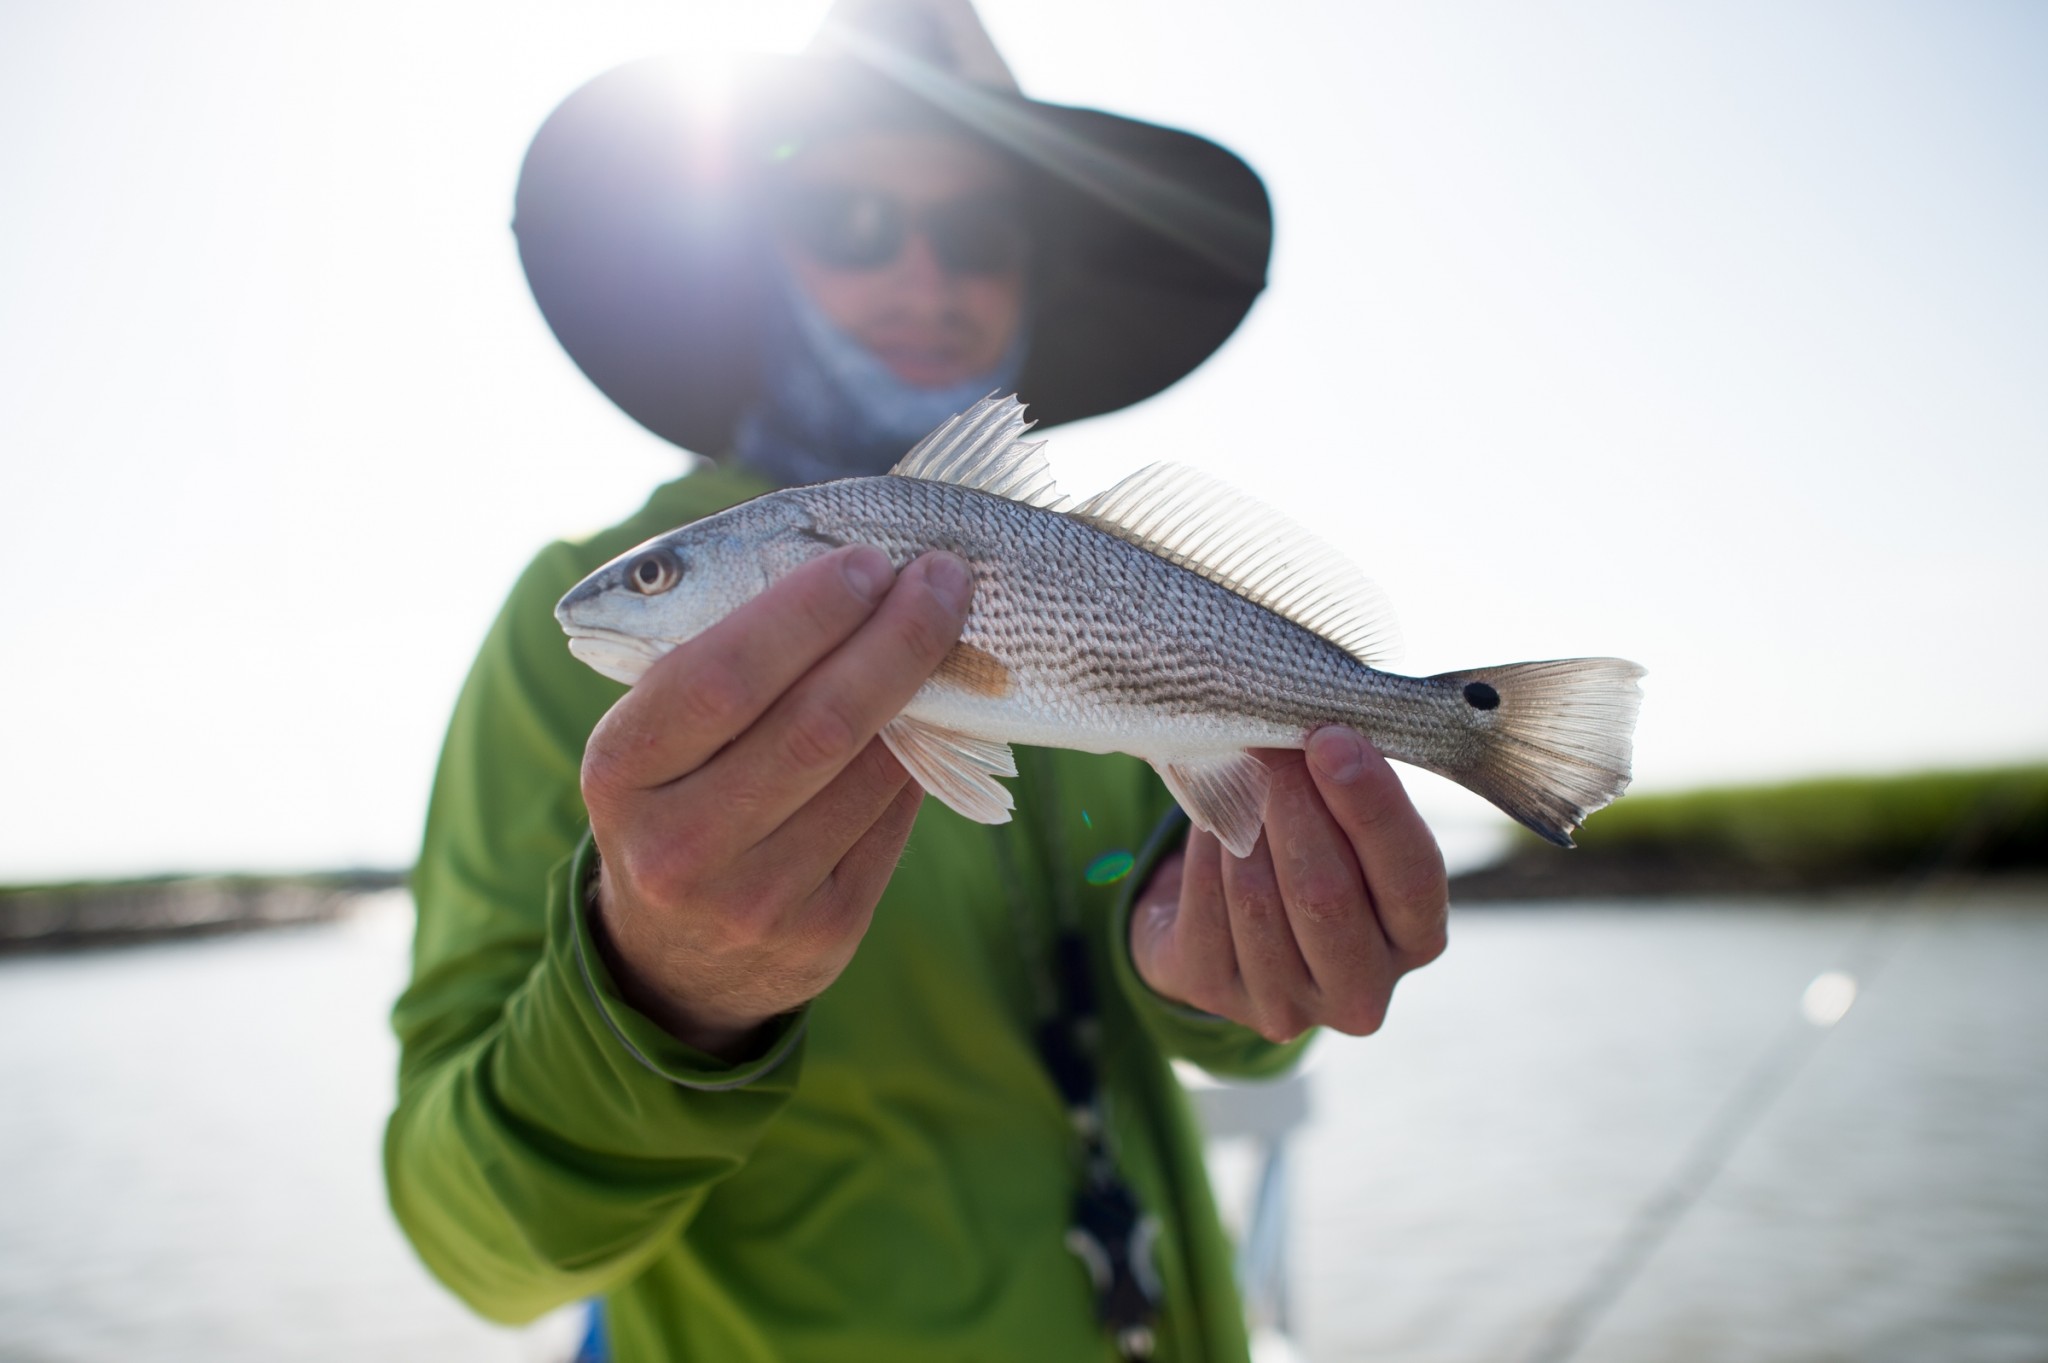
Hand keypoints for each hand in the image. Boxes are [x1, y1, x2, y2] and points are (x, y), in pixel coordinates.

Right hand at [580, 545, 972, 1057]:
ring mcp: (755, 899)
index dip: (806, 612)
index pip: (722, 676)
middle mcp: (679, 846)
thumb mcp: (657, 743)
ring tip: (943, 637)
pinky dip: (920, 758)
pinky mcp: (824, 934)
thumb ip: (723, 668)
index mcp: (623, 772)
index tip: (868, 562)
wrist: (678, 961)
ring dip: (922, 694)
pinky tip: (928, 719)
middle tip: (941, 580)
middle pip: (817, 724)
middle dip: (893, 639)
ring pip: (870, 770)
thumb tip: (854, 584)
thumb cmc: (677, 803)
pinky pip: (893, 820)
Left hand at [1127, 727, 1449, 1043]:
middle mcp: (1361, 991)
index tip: (1332, 739)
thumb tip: (1321, 733)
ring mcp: (1286, 1006)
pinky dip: (1203, 847)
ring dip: (1242, 822)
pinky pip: (1203, 903)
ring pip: (1256, 897)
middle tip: (1270, 744)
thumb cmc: (1307, 853)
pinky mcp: (1213, 995)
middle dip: (1294, 805)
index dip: (1372, 805)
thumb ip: (1349, 792)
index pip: (1411, 876)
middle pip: (1326, 894)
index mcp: (1417, 940)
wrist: (1223, 919)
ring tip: (1237, 772)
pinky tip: (1210, 815)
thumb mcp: (1348, 829)